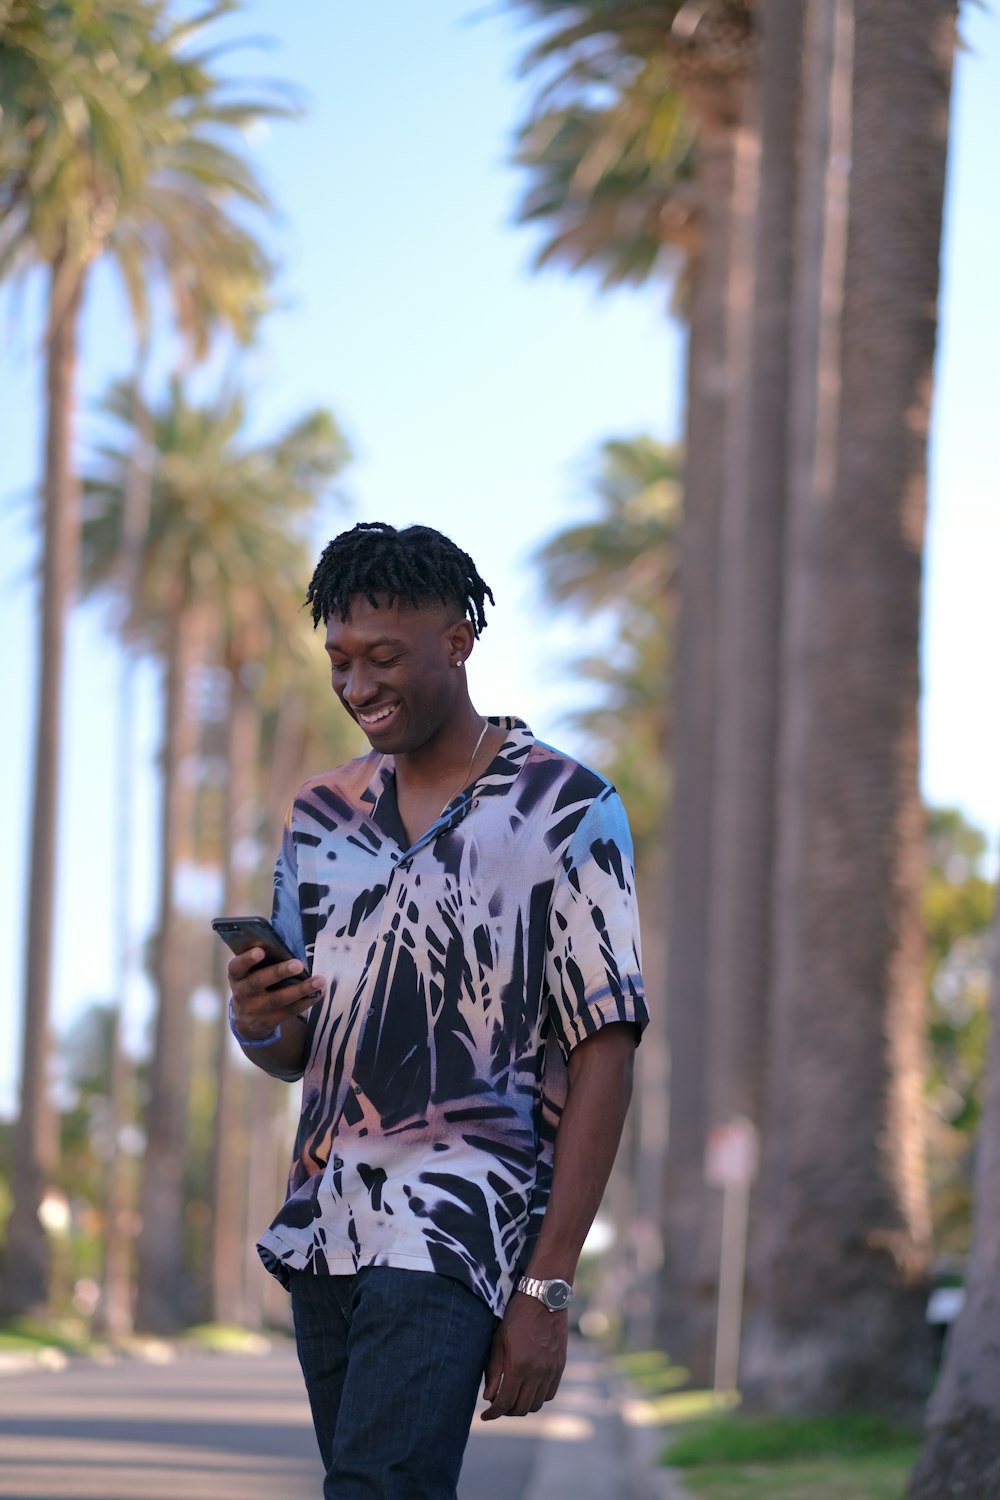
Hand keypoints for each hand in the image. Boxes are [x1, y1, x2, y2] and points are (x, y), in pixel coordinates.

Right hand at [228, 947, 325, 1041]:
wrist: (247, 1019)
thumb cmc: (253, 982)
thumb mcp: (249, 972)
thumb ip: (261, 960)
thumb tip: (286, 944)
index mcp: (236, 976)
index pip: (236, 966)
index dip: (247, 959)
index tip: (260, 951)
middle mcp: (241, 993)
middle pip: (258, 982)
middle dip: (279, 972)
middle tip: (298, 964)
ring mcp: (253, 1010)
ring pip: (277, 999)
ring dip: (300, 989)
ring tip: (318, 981)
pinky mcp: (267, 1022)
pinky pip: (288, 1012)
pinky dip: (304, 1002)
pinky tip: (317, 994)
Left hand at [480, 1292, 567, 1419]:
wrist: (544, 1298)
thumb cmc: (517, 1317)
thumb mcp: (498, 1340)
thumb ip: (494, 1371)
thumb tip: (488, 1397)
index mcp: (518, 1366)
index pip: (504, 1403)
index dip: (493, 1414)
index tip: (485, 1416)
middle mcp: (537, 1373)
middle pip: (521, 1408)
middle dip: (506, 1411)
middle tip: (497, 1404)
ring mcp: (551, 1371)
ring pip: (537, 1404)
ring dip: (523, 1405)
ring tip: (513, 1397)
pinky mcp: (560, 1367)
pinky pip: (550, 1394)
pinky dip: (538, 1397)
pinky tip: (529, 1389)